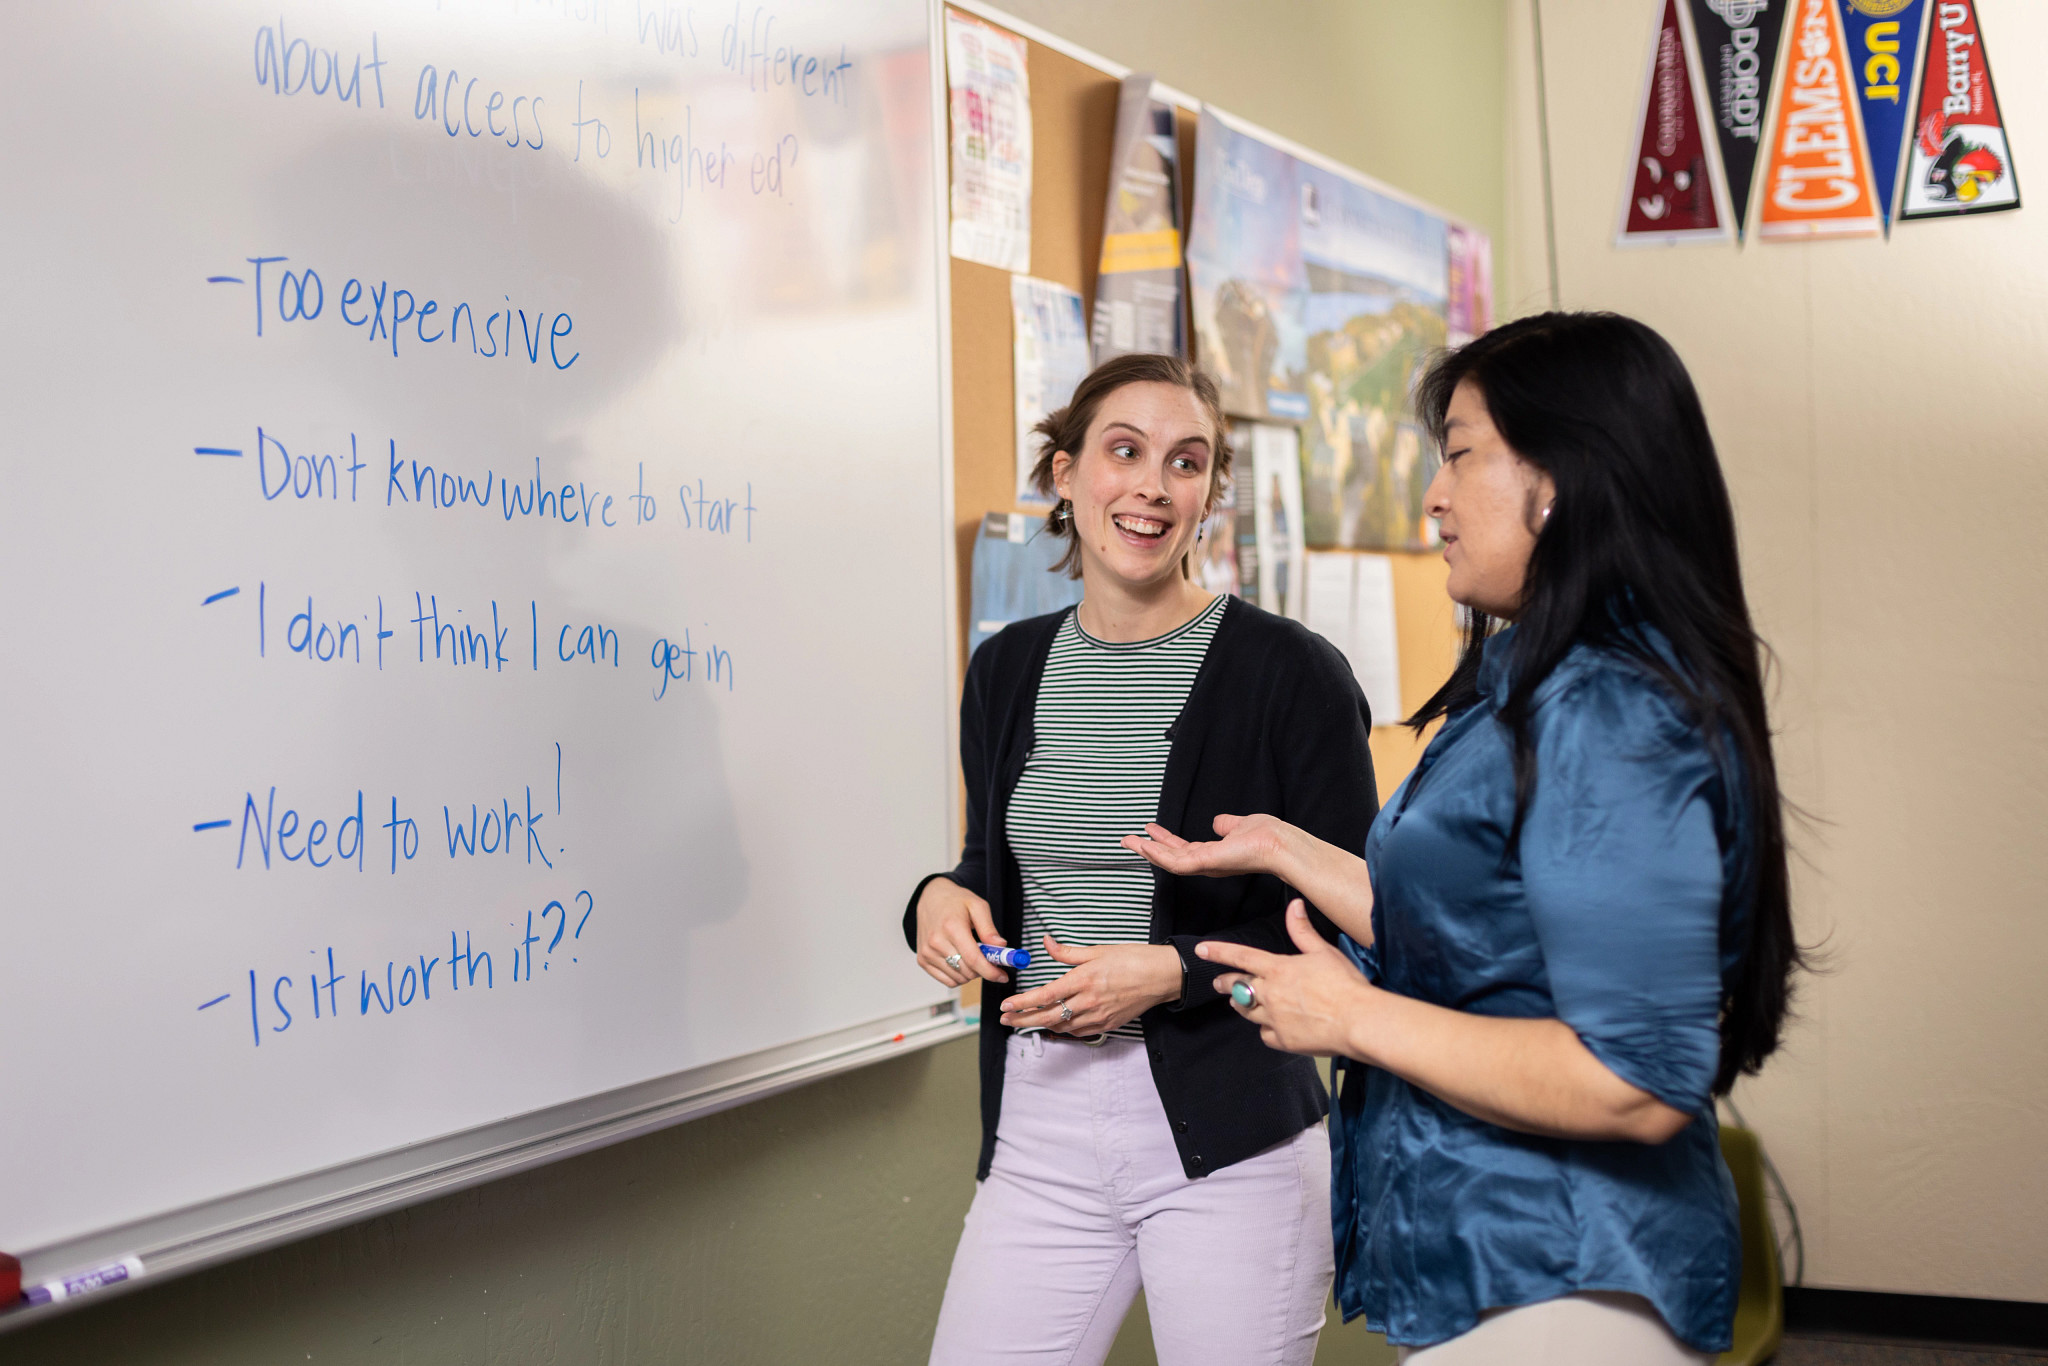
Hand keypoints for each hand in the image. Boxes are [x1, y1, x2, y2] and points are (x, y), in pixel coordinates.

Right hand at [913, 877, 1007, 986]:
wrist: (930, 898)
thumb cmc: (954, 901)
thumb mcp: (978, 906)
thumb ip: (989, 928)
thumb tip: (1000, 947)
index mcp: (952, 927)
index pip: (973, 959)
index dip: (990, 971)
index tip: (1002, 976)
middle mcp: (936, 942)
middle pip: (967, 971)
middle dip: (983, 970)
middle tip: (989, 959)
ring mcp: (927, 953)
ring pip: (958, 979)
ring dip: (971, 974)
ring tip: (972, 956)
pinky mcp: (923, 960)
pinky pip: (947, 981)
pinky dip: (959, 977)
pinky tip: (962, 962)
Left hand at [998, 936, 1181, 1035]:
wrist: (1162, 977)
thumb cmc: (1133, 959)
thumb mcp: (1098, 950)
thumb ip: (1067, 952)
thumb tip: (1046, 942)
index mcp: (1084, 979)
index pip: (1045, 995)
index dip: (1023, 1003)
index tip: (1006, 1006)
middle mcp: (1089, 1001)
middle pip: (1048, 1016)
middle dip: (1023, 1019)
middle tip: (1005, 1020)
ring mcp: (1099, 1016)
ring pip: (1062, 1026)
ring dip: (1041, 1025)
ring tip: (1025, 1022)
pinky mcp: (1108, 1025)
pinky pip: (1079, 1032)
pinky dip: (1063, 1029)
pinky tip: (1055, 1024)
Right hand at [1120, 813, 1300, 880]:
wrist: (1279, 844)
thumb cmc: (1268, 836)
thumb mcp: (1240, 825)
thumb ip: (1227, 825)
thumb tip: (1218, 821)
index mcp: (1214, 855)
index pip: (1183, 850)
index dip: (1164, 841)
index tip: (1148, 830)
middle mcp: (1207, 863)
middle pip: (1170, 857)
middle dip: (1148, 849)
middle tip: (1127, 839)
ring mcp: (1205, 865)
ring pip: (1168, 861)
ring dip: (1147, 851)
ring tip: (1128, 841)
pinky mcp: (1205, 863)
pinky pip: (1176, 862)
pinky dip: (1159, 854)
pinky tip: (1146, 845)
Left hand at [1200, 899, 1373, 1056]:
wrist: (1356, 1020)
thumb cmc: (1344, 984)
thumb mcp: (1324, 952)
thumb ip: (1303, 931)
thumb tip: (1294, 905)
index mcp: (1278, 969)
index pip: (1241, 956)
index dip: (1219, 952)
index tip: (1201, 950)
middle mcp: (1270, 994)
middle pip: (1238, 987)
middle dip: (1225, 984)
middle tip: (1218, 983)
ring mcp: (1274, 1019)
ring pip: (1247, 1012)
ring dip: (1241, 1005)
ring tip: (1238, 1004)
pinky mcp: (1283, 1040)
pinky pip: (1265, 1035)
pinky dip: (1266, 1030)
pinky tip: (1271, 1028)